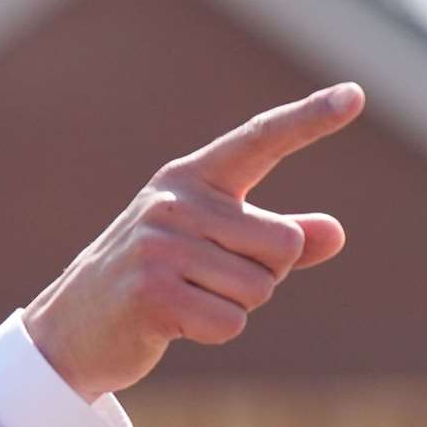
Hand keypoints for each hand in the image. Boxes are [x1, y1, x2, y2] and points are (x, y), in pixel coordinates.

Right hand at [23, 83, 364, 398]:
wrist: (71, 329)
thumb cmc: (153, 283)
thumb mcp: (212, 249)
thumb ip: (274, 240)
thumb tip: (335, 233)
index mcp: (190, 180)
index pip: (259, 141)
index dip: (309, 120)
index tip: (354, 95)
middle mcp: (173, 203)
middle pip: (283, 244)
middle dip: (263, 276)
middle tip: (206, 281)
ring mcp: (159, 246)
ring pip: (260, 288)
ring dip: (235, 308)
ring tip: (186, 300)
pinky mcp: (152, 294)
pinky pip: (231, 322)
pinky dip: (214, 331)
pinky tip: (174, 324)